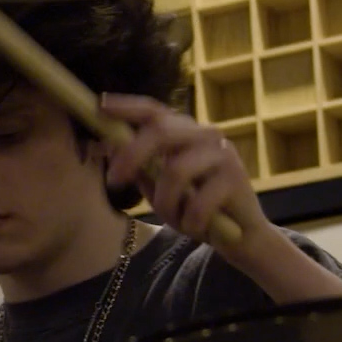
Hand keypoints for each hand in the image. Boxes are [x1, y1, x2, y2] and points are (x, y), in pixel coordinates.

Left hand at [99, 93, 273, 259]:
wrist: (240, 237)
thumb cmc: (196, 210)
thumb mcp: (160, 189)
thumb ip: (140, 168)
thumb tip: (108, 146)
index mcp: (185, 133)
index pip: (155, 111)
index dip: (128, 106)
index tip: (101, 105)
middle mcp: (205, 135)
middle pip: (162, 131)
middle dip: (132, 155)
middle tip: (113, 181)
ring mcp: (223, 154)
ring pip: (176, 170)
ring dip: (165, 202)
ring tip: (174, 218)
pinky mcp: (235, 178)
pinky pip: (197, 201)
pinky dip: (189, 220)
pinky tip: (196, 227)